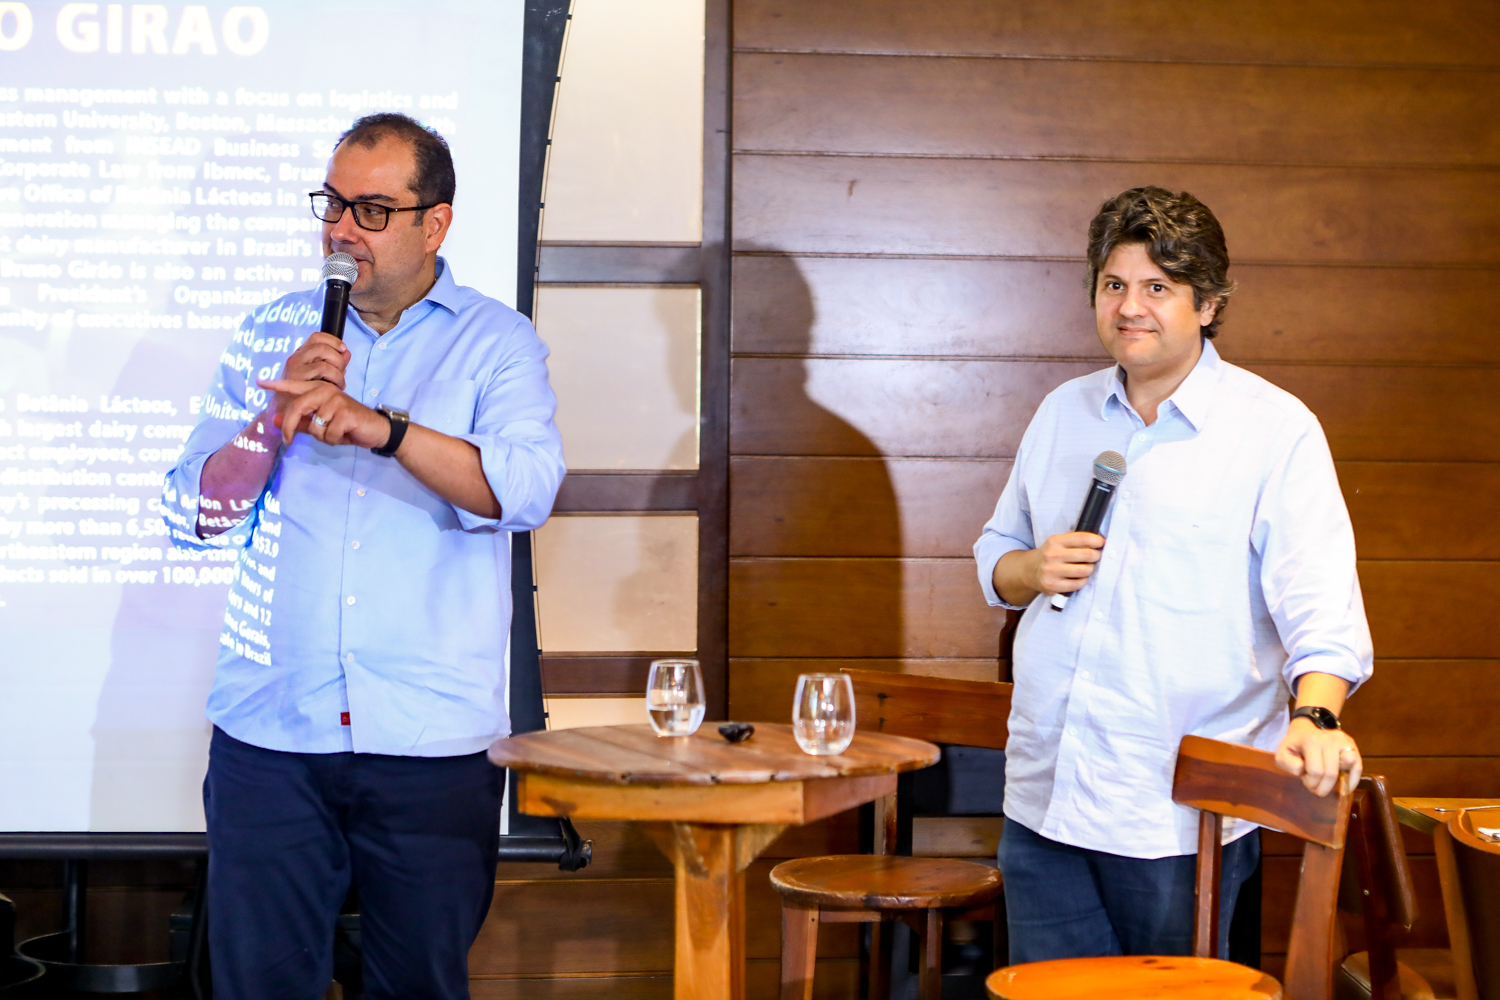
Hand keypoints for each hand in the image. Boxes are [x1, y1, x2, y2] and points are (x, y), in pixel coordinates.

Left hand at [255, 378, 392, 449]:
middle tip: (287, 442)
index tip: (260, 382)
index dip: (277, 385)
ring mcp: (336, 400)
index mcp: (319, 390)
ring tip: (336, 433)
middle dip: (290, 428)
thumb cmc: (347, 426)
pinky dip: (334, 439)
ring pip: (314, 426)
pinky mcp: (345, 413)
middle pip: (298, 407)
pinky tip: (345, 433)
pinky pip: (328, 433)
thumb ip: (300, 421)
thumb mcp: (321, 425)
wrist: (375, 430)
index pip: (295, 386)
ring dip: (323, 437)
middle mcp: (326, 390)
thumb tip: (277, 419)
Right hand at [281, 332, 351, 389]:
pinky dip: (335, 378)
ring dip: (338, 371)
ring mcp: (294, 366)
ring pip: (323, 356)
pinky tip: (336, 389)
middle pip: (322, 345)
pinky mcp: (296, 376)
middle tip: (342, 372)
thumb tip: (347, 353)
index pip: (317, 337)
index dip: (333, 340)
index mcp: (301, 355)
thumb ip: (335, 364)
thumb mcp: (323, 377)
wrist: (288, 414)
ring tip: (340, 384)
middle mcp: (295, 358)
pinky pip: (322, 369)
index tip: (344, 349)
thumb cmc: (307, 396)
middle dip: (338, 358)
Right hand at [1023, 531, 1104, 594]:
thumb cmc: (1050, 555)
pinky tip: (1080, 578)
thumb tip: (1098, 538)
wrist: (1029, 571)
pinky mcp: (1052, 585)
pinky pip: (1078, 584)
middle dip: (1096, 555)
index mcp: (1055, 541)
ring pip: (1084, 570)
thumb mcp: (1058, 542)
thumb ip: (1075, 539)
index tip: (1102, 543)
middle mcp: (1052, 555)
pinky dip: (1083, 580)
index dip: (1097, 540)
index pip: (1082, 538)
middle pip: (1087, 554)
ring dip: (1090, 569)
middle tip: (1097, 557)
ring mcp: (1051, 571)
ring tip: (1088, 567)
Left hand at [1275, 718, 1361, 797]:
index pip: (1316, 771)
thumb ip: (1288, 764)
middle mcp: (1330, 738)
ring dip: (1339, 782)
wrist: (1305, 731)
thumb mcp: (1282, 755)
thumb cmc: (1294, 747)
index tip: (1306, 782)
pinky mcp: (1352, 745)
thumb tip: (1303, 769)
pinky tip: (1344, 786)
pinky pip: (1358, 766)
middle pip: (1332, 772)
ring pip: (1350, 765)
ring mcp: (1343, 740)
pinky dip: (1353, 779)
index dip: (1311, 783)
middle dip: (1323, 787)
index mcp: (1311, 741)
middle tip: (1317, 789)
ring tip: (1329, 783)